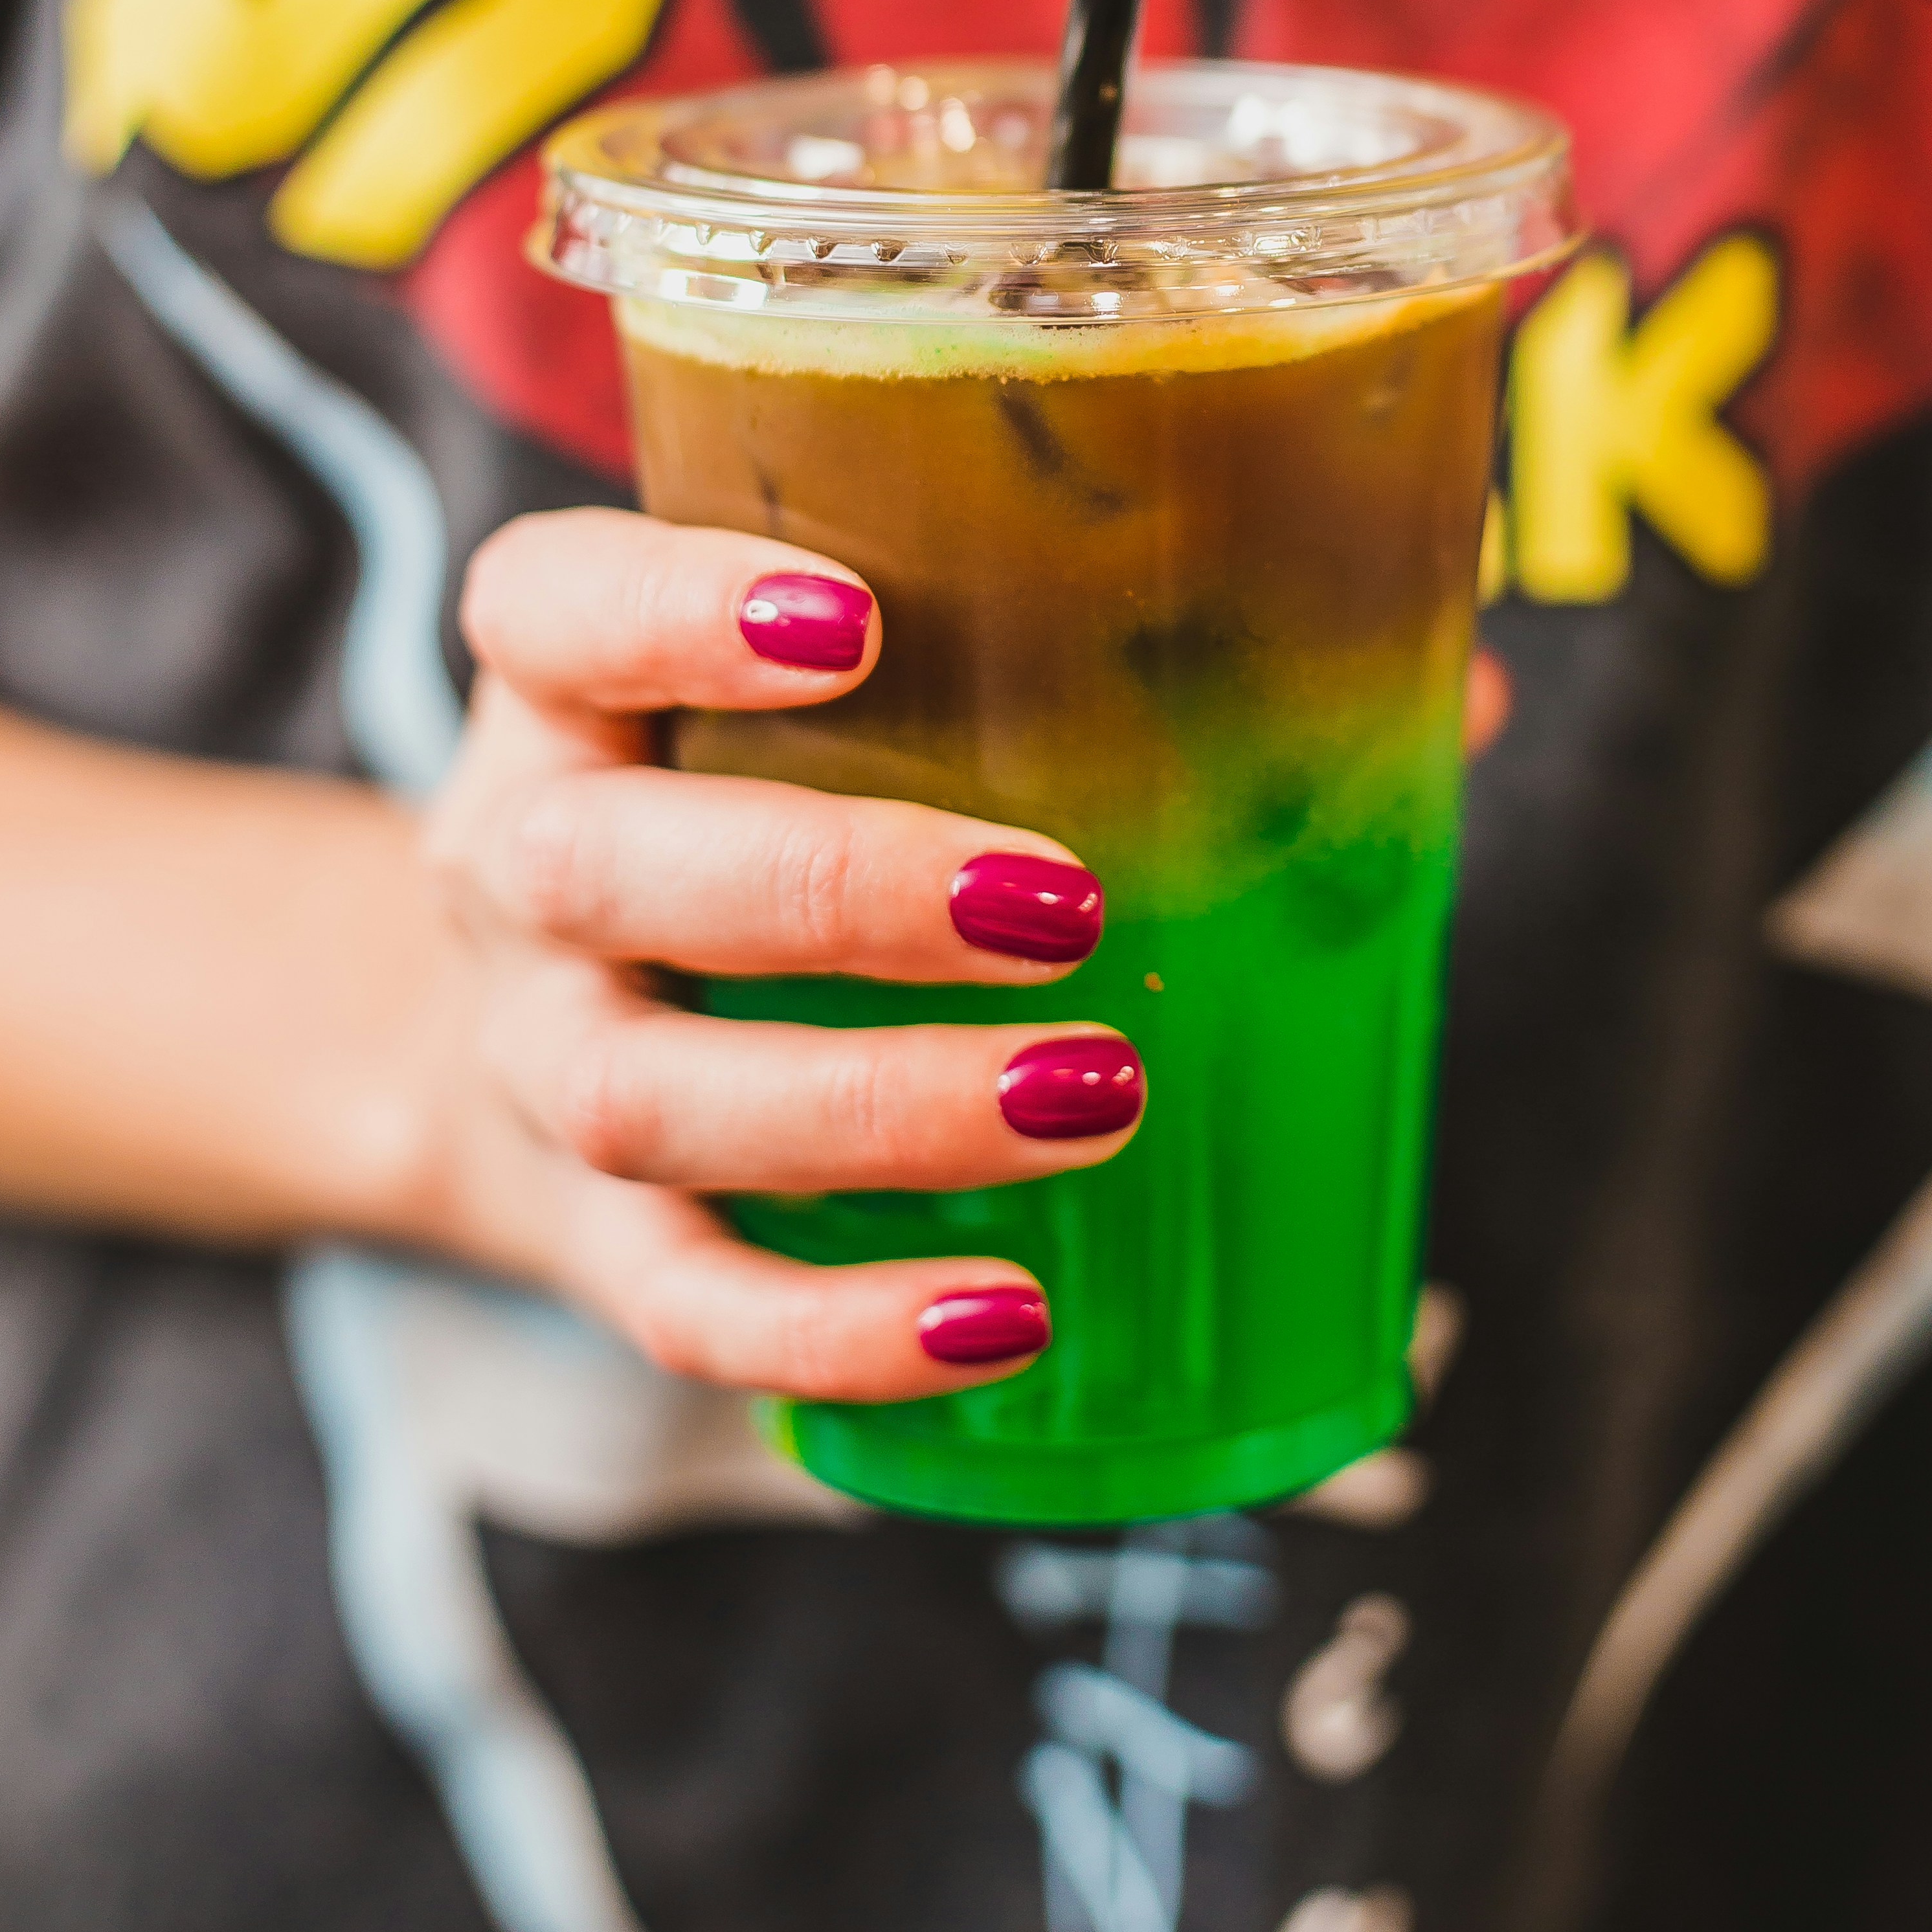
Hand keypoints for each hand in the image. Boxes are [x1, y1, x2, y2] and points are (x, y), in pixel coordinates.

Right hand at [408, 509, 1138, 1406]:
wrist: (526, 1022)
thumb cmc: (757, 803)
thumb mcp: (824, 701)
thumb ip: (1061, 652)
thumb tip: (1417, 672)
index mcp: (559, 695)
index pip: (545, 607)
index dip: (669, 606)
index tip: (854, 617)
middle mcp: (514, 870)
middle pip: (600, 865)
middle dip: (833, 887)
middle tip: (1064, 903)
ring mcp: (536, 1065)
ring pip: (645, 1094)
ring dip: (874, 1104)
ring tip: (1095, 1095)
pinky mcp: (589, 1239)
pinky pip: (683, 1303)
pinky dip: (837, 1325)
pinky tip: (1005, 1317)